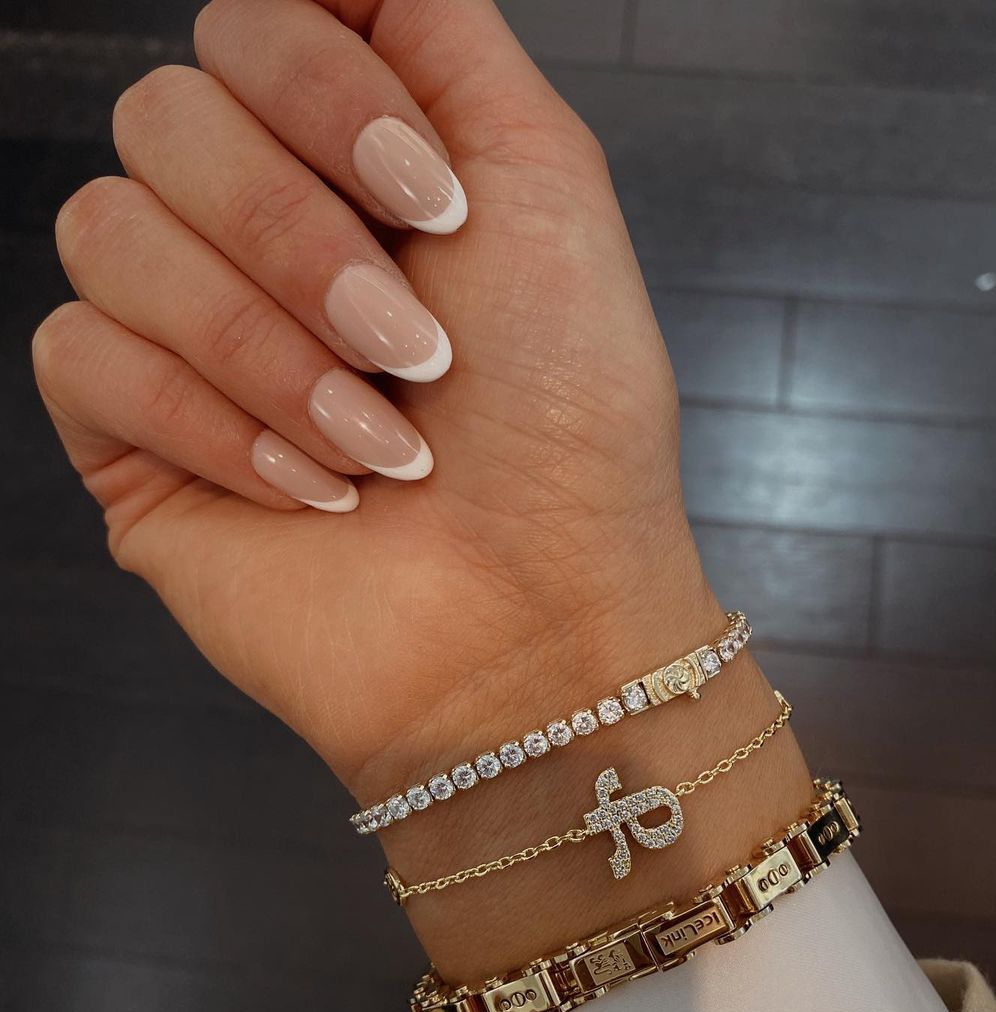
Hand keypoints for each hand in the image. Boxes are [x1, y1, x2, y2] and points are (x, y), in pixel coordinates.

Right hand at [32, 0, 713, 802]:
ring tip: (377, 446)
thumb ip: (440, 36)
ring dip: (265, 348)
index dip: (325, 96)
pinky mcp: (130, 439)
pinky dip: (207, 423)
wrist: (533, 621)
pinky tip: (307, 491)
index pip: (248, 25)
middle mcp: (256, 235)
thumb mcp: (545, 185)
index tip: (435, 205)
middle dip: (301, 242)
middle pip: (164, 116)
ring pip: (107, 231)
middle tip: (414, 351)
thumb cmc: (568, 428)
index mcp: (350, 166)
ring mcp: (185, 337)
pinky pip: (79, 354)